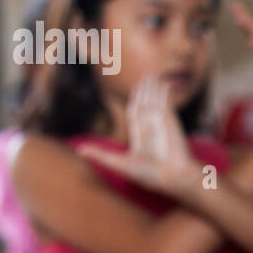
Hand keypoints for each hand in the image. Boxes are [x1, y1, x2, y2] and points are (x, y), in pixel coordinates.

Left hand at [76, 75, 197, 197]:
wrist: (173, 177)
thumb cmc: (149, 175)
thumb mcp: (119, 163)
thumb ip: (100, 155)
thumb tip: (79, 150)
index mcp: (139, 135)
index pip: (135, 111)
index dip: (135, 99)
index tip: (136, 90)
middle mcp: (150, 126)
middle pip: (146, 102)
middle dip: (145, 90)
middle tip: (146, 77)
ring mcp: (160, 122)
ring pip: (155, 99)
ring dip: (153, 87)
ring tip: (153, 75)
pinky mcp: (169, 120)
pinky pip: (166, 102)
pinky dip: (165, 92)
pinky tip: (163, 83)